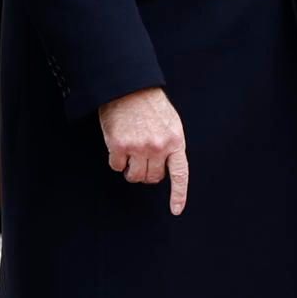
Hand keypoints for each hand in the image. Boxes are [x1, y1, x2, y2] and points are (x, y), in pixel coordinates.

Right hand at [98, 87, 189, 214]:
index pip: (180, 174)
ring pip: (134, 176)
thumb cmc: (149, 104)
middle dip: (146, 173)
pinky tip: (118, 144)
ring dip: (130, 169)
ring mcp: (139, 148)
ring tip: (130, 152)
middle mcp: (159, 147)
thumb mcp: (170, 122)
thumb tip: (165, 166)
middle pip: (152, 178)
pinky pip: (117, 167)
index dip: (178, 194)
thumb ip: (170, 144)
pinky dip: (116, 160)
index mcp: (175, 141)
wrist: (129, 87)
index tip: (176, 210)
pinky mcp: (119, 146)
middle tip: (142, 159)